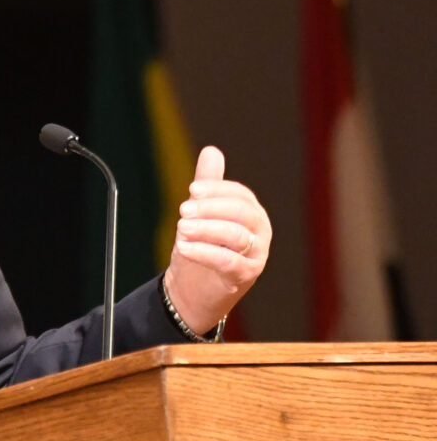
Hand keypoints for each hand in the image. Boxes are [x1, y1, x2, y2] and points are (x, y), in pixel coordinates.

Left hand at [162, 146, 271, 334]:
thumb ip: (208, 185)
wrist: (193, 290)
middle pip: (242, 213)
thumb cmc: (201, 247)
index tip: (192, 190)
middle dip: (211, 208)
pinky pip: (228, 261)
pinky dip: (205, 252)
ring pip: (236, 236)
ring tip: (180, 228)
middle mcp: (260, 232)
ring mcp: (256, 255)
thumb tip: (211, 150)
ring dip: (206, 230)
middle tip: (183, 210)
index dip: (216, 190)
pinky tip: (183, 248)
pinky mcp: (246, 276)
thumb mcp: (201, 214)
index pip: (240, 195)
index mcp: (251, 213)